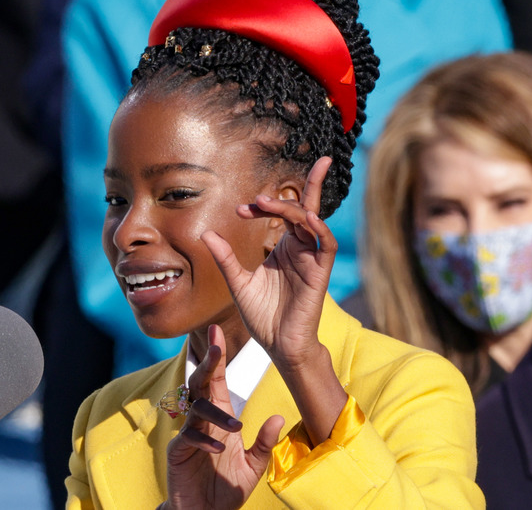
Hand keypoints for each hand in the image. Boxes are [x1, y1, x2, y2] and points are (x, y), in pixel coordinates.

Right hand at [163, 325, 283, 509]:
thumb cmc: (226, 488)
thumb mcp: (254, 466)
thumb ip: (264, 442)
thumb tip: (277, 417)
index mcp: (219, 418)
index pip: (216, 381)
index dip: (217, 356)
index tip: (217, 330)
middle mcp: (202, 421)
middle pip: (200, 384)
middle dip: (207, 363)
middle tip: (215, 345)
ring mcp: (188, 434)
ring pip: (196, 409)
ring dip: (216, 414)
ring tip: (235, 427)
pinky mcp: (178, 452)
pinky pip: (188, 437)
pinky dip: (204, 441)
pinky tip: (219, 449)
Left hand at [201, 156, 336, 367]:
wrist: (277, 345)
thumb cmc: (262, 316)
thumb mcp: (238, 282)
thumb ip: (226, 257)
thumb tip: (207, 234)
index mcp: (285, 248)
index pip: (282, 214)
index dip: (264, 206)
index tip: (242, 208)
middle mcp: (300, 249)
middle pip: (305, 208)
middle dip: (301, 188)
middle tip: (275, 184)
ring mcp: (311, 259)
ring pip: (311, 221)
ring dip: (294, 207)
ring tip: (267, 202)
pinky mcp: (319, 272)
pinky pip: (324, 244)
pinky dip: (318, 228)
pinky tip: (305, 217)